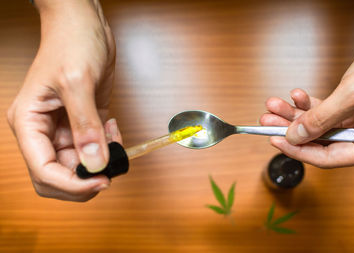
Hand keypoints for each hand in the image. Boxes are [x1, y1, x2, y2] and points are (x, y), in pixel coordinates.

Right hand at [7, 0, 120, 200]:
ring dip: (101, 160)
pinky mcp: (85, 122)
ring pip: (80, 164)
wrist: (85, 25)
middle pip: (59, 175)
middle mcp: (44, 129)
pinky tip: (113, 128)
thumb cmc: (71, 43)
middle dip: (85, 179)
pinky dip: (109, 146)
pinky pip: (96, 147)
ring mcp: (65, 127)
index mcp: (29, 122)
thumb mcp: (77, 82)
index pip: (43, 170)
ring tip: (113, 138)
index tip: (101, 182)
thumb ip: (85, 125)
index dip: (72, 184)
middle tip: (109, 170)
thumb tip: (95, 162)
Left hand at [260, 28, 353, 167]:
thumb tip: (294, 136)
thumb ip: (321, 120)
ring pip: (317, 126)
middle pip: (318, 142)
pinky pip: (323, 113)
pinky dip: (307, 105)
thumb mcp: (352, 97)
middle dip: (291, 129)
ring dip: (294, 115)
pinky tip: (295, 96)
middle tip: (267, 121)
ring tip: (273, 106)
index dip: (298, 150)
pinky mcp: (350, 111)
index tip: (275, 140)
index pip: (327, 158)